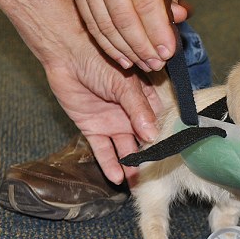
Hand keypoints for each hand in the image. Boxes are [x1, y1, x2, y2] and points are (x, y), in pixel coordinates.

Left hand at [44, 40, 162, 184]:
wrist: (66, 53)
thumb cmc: (100, 60)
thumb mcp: (126, 85)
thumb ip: (139, 110)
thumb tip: (152, 135)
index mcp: (146, 101)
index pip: (160, 125)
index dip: (166, 141)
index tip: (172, 159)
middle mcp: (132, 115)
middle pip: (144, 142)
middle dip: (150, 160)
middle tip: (156, 179)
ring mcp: (113, 122)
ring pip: (125, 149)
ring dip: (131, 167)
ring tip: (137, 185)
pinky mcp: (93, 128)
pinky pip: (103, 150)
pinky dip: (109, 164)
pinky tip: (116, 178)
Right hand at [71, 0, 187, 71]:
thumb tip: (177, 18)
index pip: (146, 3)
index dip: (157, 32)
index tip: (167, 52)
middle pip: (124, 18)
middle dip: (142, 47)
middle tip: (156, 64)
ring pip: (105, 24)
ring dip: (126, 51)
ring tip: (144, 64)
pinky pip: (92, 22)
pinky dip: (108, 44)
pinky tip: (124, 58)